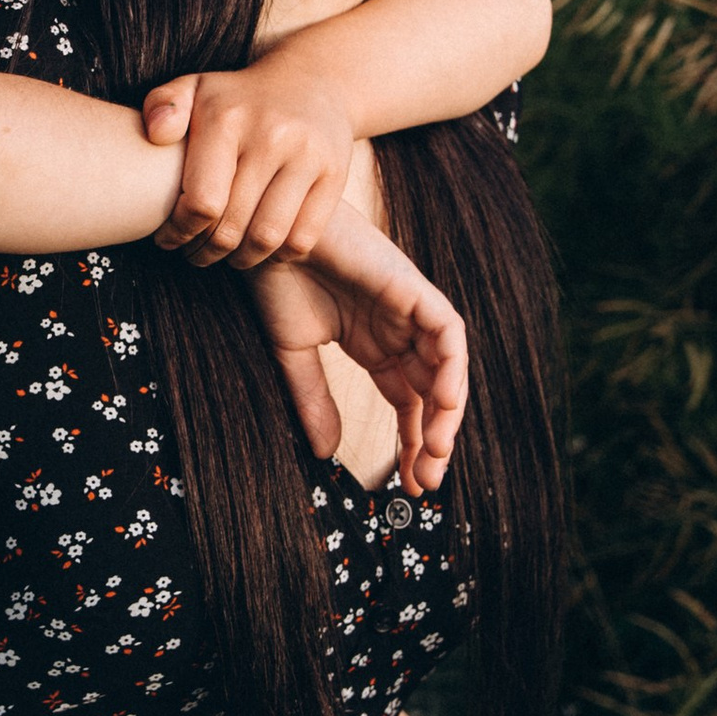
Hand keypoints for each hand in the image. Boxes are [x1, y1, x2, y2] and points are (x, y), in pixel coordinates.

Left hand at [144, 61, 355, 266]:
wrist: (310, 82)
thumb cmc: (238, 98)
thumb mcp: (194, 89)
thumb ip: (161, 106)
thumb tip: (157, 135)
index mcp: (227, 118)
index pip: (201, 202)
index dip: (180, 232)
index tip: (170, 239)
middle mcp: (271, 135)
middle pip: (231, 226)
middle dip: (205, 251)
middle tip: (195, 253)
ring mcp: (307, 155)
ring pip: (267, 237)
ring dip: (241, 259)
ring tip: (227, 256)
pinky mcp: (334, 174)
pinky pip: (302, 237)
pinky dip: (278, 254)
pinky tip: (262, 248)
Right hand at [245, 198, 468, 497]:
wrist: (264, 232)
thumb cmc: (274, 280)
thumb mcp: (293, 355)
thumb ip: (313, 400)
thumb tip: (326, 454)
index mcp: (374, 343)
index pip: (408, 402)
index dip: (411, 442)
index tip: (408, 484)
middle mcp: (398, 329)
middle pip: (432, 393)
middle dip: (432, 439)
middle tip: (426, 481)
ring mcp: (408, 308)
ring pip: (447, 368)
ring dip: (447, 413)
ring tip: (434, 454)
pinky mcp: (411, 287)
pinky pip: (448, 332)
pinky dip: (452, 367)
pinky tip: (443, 403)